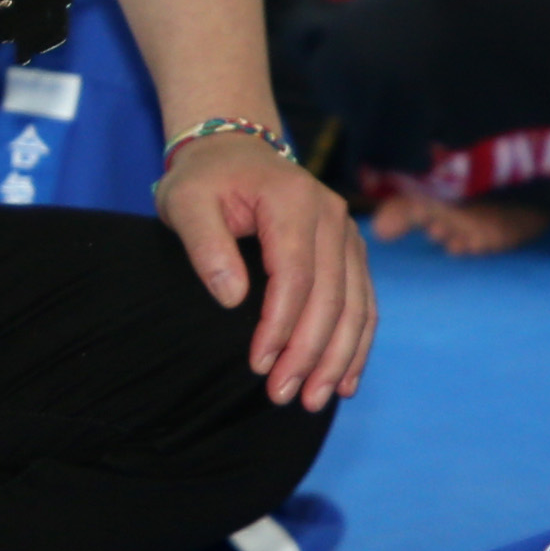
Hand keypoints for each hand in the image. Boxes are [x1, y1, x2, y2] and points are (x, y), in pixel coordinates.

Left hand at [156, 133, 374, 410]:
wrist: (234, 150)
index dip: (280, 326)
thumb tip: (232, 298)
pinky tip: (345, 381)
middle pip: (331, 296)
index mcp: (293, 201)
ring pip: (356, 305)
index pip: (295, 276)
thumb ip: (205, 246)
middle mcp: (332, 215)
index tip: (259, 366)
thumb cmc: (205, 179)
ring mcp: (347, 233)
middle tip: (283, 396)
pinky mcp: (350, 250)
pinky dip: (357, 344)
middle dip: (310, 353)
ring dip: (338, 358)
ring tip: (314, 400)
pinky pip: (364, 302)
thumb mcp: (186, 202)